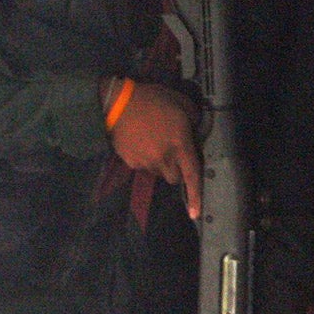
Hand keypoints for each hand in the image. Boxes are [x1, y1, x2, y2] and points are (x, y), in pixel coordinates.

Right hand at [104, 80, 203, 219]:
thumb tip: (194, 131)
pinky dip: (143, 158)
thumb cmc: (151, 100)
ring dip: (159, 163)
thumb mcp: (181, 103)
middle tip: (171, 151)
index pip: (192, 175)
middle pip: (174, 178)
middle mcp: (164, 158)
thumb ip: (194, 120)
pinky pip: (142, 166)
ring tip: (152, 141)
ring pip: (157, 172)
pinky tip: (140, 141)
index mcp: (180, 144)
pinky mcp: (131, 162)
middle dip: (175, 169)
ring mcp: (145, 162)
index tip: (195, 214)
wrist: (117, 103)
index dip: (196, 196)